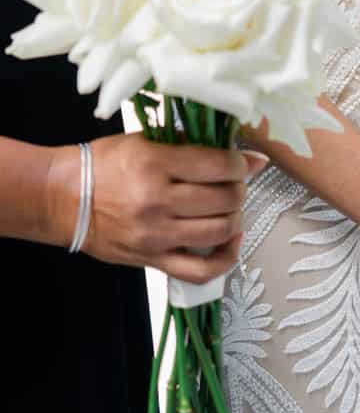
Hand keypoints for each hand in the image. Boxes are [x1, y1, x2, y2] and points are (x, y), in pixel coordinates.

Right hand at [47, 135, 267, 281]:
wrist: (64, 200)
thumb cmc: (103, 165)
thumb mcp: (144, 142)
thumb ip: (189, 146)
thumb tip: (240, 155)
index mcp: (154, 164)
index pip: (219, 166)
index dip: (241, 164)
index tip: (242, 163)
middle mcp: (157, 201)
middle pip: (224, 199)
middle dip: (239, 188)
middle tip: (234, 183)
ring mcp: (156, 235)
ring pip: (220, 231)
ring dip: (235, 217)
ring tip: (229, 207)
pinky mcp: (152, 260)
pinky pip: (201, 270)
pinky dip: (226, 258)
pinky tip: (231, 240)